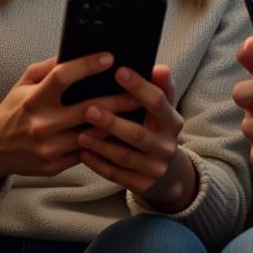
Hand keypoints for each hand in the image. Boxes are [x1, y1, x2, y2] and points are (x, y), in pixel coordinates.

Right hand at [0, 53, 137, 182]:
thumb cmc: (13, 110)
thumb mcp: (24, 83)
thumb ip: (49, 67)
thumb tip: (76, 52)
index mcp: (33, 100)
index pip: (63, 77)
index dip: (87, 65)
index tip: (109, 57)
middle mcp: (41, 124)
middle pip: (88, 109)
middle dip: (117, 99)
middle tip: (138, 91)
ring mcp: (49, 148)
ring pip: (92, 134)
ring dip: (116, 124)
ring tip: (136, 113)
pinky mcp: (54, 166)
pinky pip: (86, 152)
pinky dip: (104, 142)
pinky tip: (120, 133)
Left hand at [78, 64, 196, 211]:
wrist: (167, 171)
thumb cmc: (156, 127)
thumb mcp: (164, 108)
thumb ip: (161, 87)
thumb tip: (159, 68)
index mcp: (172, 121)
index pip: (157, 101)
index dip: (139, 86)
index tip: (118, 71)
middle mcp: (167, 146)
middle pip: (137, 134)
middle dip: (112, 122)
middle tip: (89, 109)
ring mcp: (155, 168)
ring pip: (123, 156)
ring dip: (100, 145)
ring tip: (80, 134)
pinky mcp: (142, 185)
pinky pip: (116, 175)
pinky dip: (98, 164)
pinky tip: (83, 153)